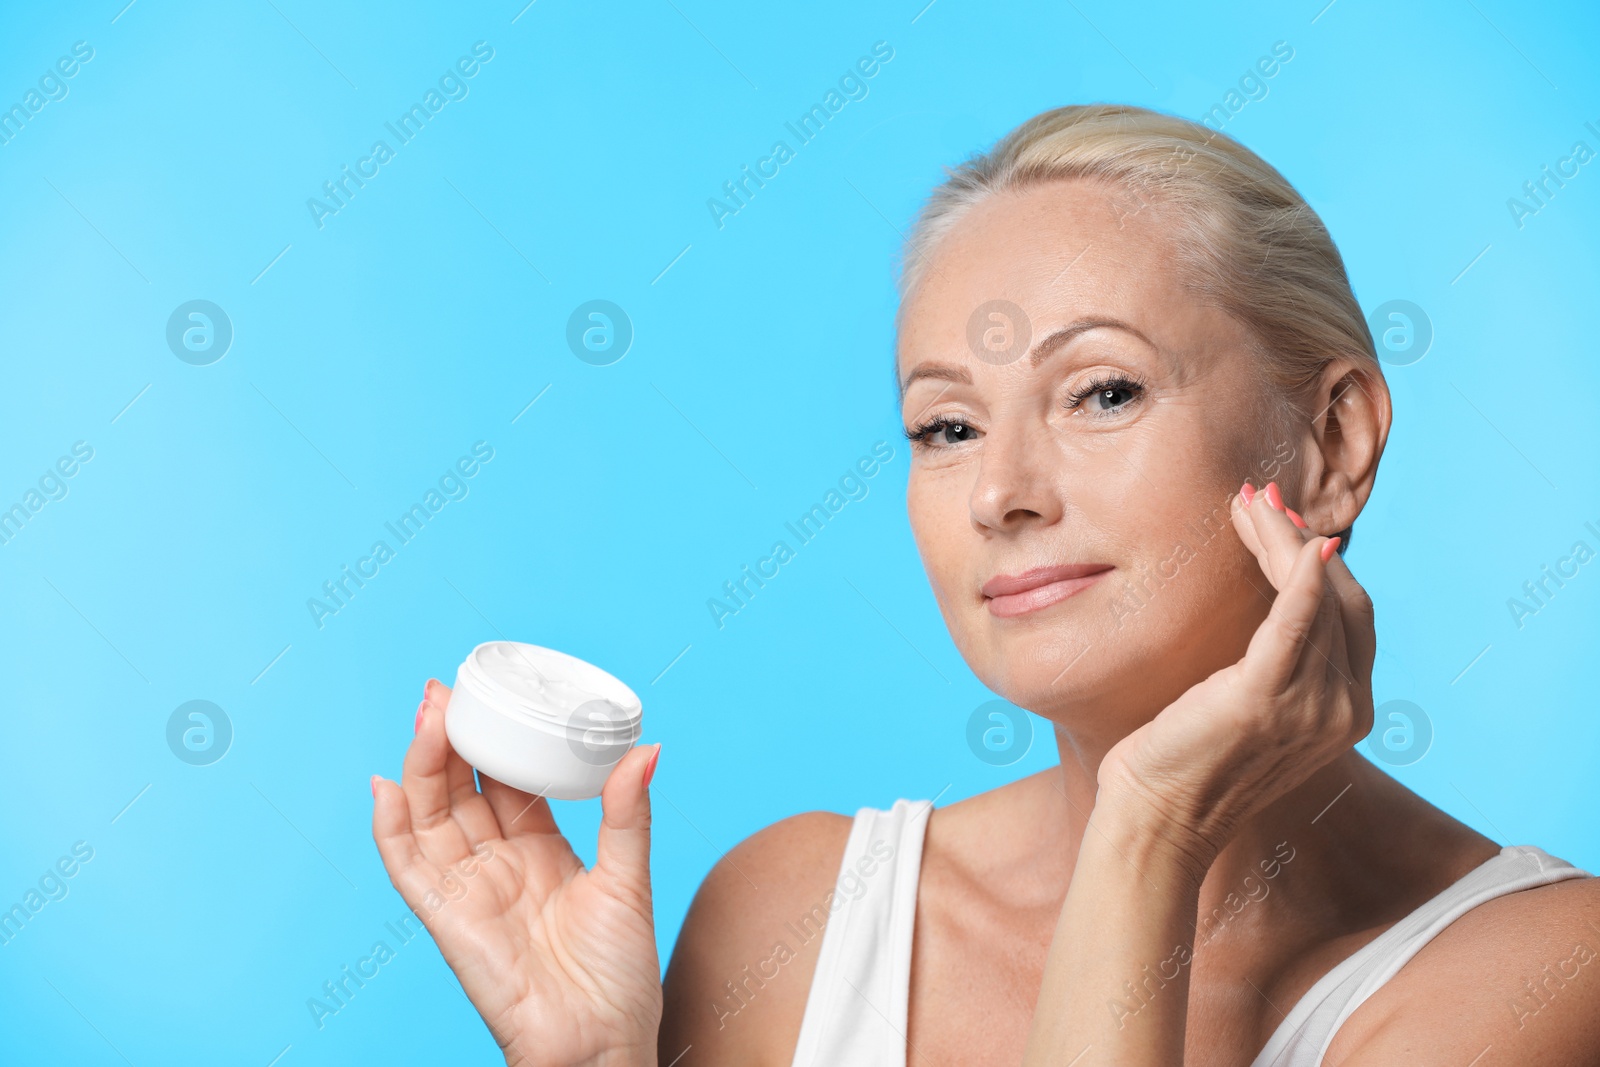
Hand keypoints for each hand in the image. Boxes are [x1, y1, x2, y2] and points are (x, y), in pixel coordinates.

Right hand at [371, 679, 662, 1066]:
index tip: (487, 692)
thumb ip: (628, 814)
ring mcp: (470, 891)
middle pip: (459, 791)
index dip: (493, 739)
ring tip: (426, 715)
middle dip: (450, 740)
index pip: (504, 783)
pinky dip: (391, 830)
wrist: (603, 1046)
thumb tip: (646, 749)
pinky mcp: (449, 922)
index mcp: (540, 850)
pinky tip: (385, 788)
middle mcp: (498, 866)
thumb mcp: (629, 879)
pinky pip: (409, 870)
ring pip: (430, 818)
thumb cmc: (620, 978)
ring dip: (421, 766)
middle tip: (445, 690)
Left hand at [1095, 481, 1375, 876]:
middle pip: (1340, 598)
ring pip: (1315, 597)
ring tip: (1246, 503)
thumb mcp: (1248, 711)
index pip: (1351, 616)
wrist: (1156, 824)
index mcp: (1347, 715)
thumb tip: (1276, 609)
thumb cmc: (1187, 765)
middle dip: (1298, 537)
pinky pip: (1296, 622)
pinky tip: (1292, 539)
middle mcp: (1343, 712)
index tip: (1281, 520)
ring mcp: (1311, 708)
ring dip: (1280, 538)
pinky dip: (1298, 575)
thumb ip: (1277, 668)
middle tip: (1258, 497)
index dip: (1323, 561)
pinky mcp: (1264, 699)